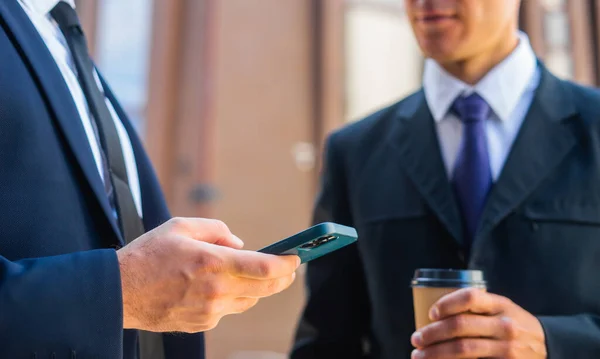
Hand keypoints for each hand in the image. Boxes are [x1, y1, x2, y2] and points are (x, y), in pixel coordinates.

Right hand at [117, 217, 299, 332]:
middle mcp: (215, 290)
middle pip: (264, 288)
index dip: (286, 264)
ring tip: (253, 274)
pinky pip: (228, 310)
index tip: (296, 257)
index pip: (264, 267)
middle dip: (282, 278)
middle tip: (289, 268)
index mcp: (212, 262)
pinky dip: (232, 298)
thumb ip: (217, 230)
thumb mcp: (181, 226)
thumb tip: (240, 244)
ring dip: (257, 288)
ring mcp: (209, 311)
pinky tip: (219, 287)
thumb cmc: (148, 254)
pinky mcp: (202, 323)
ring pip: (249, 301)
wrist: (118, 292)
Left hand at [410, 288, 545, 358]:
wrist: (548, 346)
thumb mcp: (503, 308)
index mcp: (501, 304)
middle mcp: (505, 325)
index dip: (446, 303)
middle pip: (460, 326)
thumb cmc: (514, 324)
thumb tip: (434, 312)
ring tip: (419, 355)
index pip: (470, 297)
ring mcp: (508, 348)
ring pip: (464, 349)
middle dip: (432, 333)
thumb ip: (478, 307)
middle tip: (415, 339)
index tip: (430, 313)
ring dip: (436, 353)